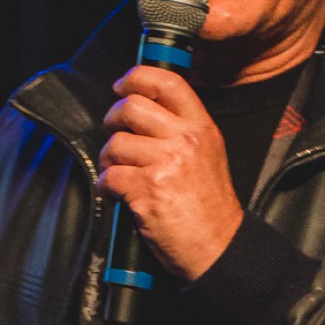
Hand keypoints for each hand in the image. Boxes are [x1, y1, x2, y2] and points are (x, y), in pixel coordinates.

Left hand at [98, 66, 243, 280]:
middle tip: (113, 133)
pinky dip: (106, 187)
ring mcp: (166, 164)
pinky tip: (116, 195)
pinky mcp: (148, 191)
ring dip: (108, 159)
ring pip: (116, 143)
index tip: (122, 85)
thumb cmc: (210, 209)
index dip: (137, 77)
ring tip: (118, 172)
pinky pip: (110, 177)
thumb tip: (143, 113)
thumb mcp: (208, 156)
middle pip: (132, 107)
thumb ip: (182, 130)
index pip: (168, 83)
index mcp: (201, 128)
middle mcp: (185, 140)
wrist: (218, 247)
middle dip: (113, 119)